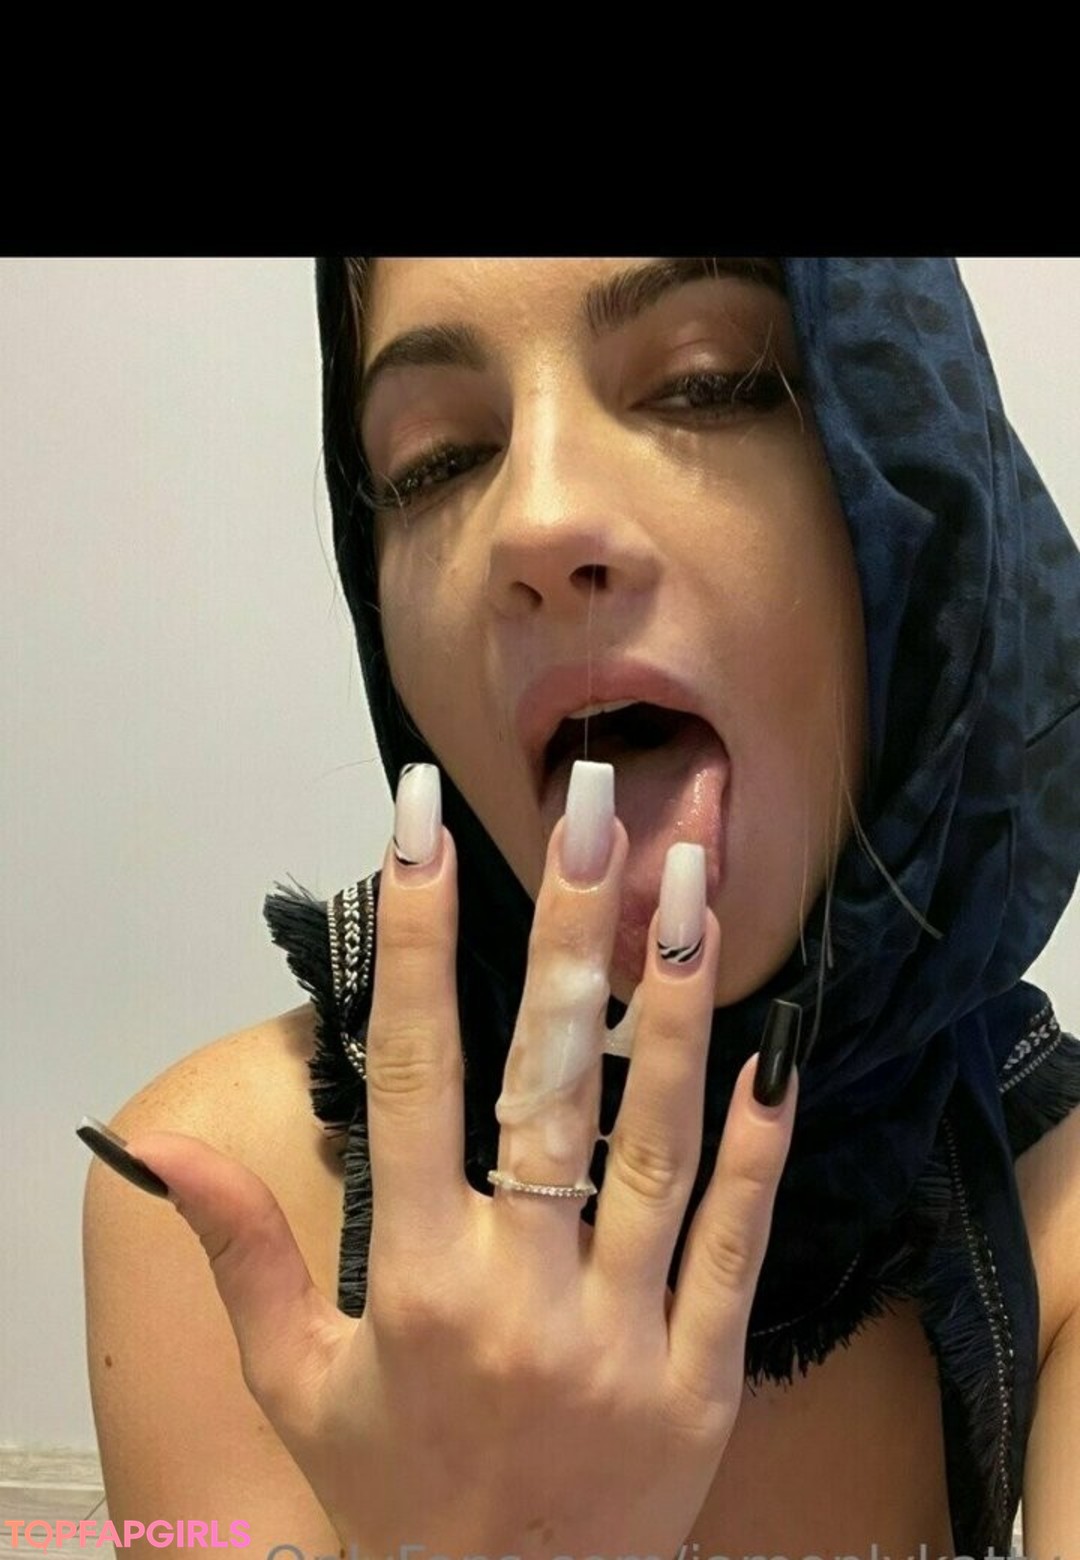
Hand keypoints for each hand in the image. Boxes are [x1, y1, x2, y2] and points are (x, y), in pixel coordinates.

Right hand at [105, 759, 798, 1558]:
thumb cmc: (392, 1491)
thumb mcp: (296, 1379)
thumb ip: (242, 1251)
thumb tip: (156, 1140)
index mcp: (417, 1281)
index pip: (413, 1077)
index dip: (417, 942)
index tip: (420, 824)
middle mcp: (522, 1294)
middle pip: (547, 1083)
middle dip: (568, 933)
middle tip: (593, 808)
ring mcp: (624, 1335)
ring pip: (657, 1143)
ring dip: (677, 1006)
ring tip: (693, 882)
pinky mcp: (703, 1379)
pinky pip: (735, 1242)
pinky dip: (756, 1146)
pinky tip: (772, 1051)